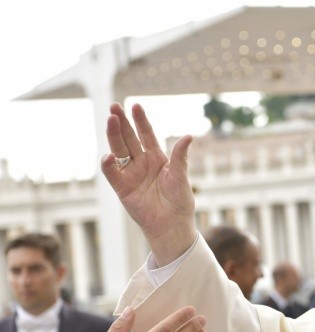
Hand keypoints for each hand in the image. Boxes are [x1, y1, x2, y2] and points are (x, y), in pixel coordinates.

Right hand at [101, 103, 195, 264]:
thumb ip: (181, 157)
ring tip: (111, 121)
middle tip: (114, 107)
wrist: (172, 225)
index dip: (141, 121)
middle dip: (122, 123)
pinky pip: (113, 174)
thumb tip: (189, 136)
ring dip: (114, 136)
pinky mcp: (122, 189)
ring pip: (119, 151)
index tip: (135, 106)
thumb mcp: (181, 176)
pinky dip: (109, 165)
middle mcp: (142, 163)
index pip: (146, 135)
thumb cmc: (180, 201)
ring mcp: (131, 174)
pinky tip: (109, 155)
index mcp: (157, 158)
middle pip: (129, 139)